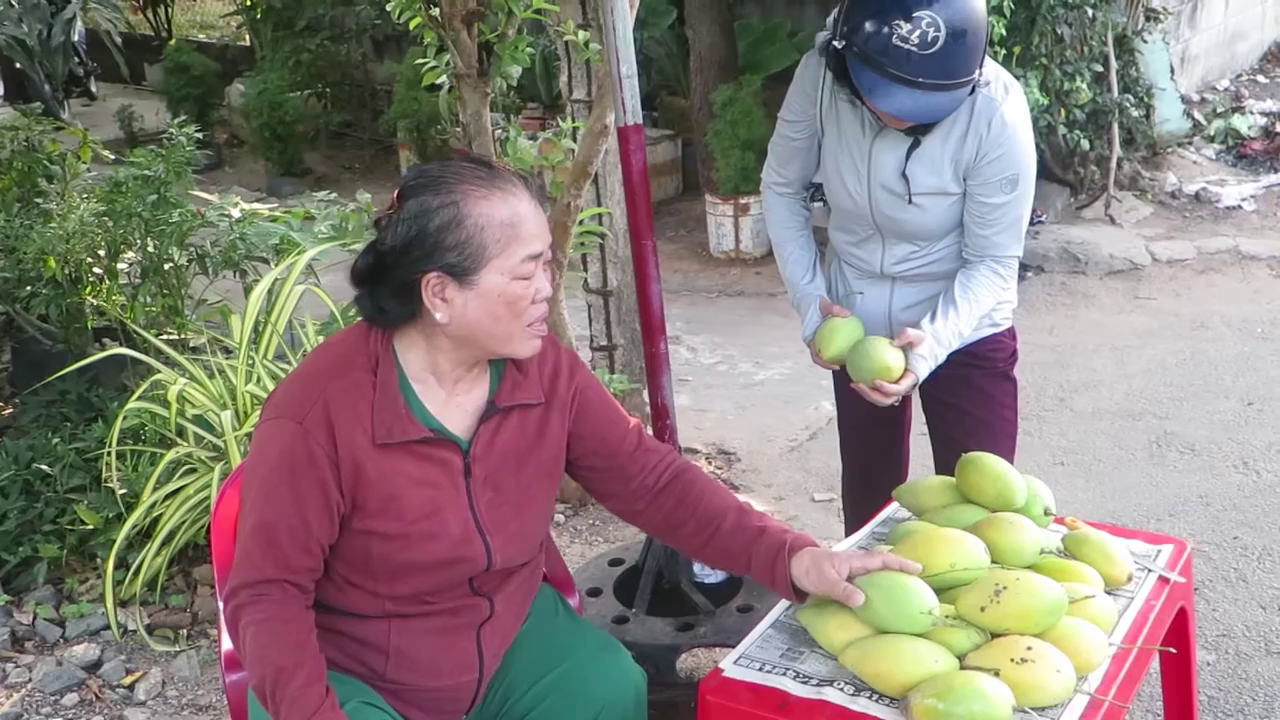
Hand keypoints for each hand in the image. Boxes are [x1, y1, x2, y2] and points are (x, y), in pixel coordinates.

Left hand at [789, 546, 922, 607]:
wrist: (795, 568)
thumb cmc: (810, 570)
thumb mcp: (825, 581)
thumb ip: (843, 590)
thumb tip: (862, 600)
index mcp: (856, 561)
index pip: (883, 560)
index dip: (901, 564)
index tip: (919, 570)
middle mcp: (859, 566)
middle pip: (886, 567)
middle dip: (903, 572)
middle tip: (922, 585)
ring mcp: (855, 574)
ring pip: (879, 576)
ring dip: (893, 581)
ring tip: (910, 594)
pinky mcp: (850, 583)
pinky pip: (870, 585)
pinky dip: (881, 590)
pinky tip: (886, 603)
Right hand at [807, 298, 851, 370]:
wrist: (811, 301)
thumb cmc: (816, 304)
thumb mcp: (824, 304)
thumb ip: (833, 308)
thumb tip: (847, 314)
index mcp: (810, 338)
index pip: (815, 356)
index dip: (824, 364)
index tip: (835, 366)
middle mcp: (814, 342)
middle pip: (822, 359)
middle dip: (832, 365)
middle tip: (845, 366)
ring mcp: (819, 341)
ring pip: (827, 354)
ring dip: (836, 359)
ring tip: (849, 360)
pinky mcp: (825, 338)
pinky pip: (832, 346)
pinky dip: (839, 349)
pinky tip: (851, 348)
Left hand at [850, 327, 924, 406]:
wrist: (923, 347)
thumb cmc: (921, 343)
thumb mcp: (918, 335)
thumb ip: (908, 335)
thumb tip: (894, 342)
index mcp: (911, 378)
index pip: (899, 389)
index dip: (887, 389)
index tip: (875, 381)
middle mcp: (903, 386)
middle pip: (887, 399)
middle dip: (872, 395)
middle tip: (858, 384)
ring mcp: (895, 387)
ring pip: (880, 398)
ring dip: (866, 394)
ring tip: (854, 384)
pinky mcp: (888, 384)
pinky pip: (876, 390)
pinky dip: (866, 387)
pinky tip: (854, 378)